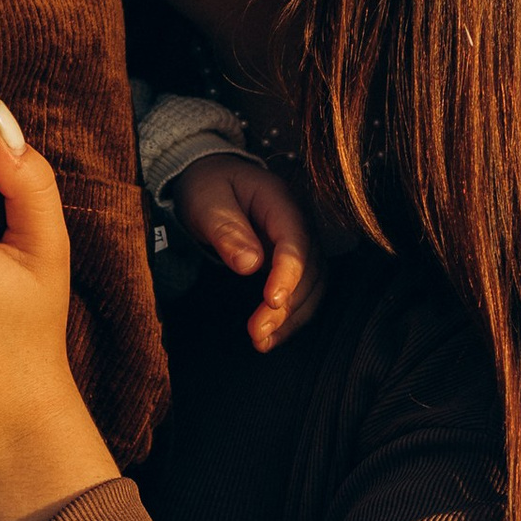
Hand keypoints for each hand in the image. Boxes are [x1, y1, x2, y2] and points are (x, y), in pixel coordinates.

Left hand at [170, 150, 323, 350]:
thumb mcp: (207, 201)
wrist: (212, 177)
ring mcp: (301, 244)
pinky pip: (304, 292)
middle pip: (309, 269)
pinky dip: (291, 317)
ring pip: (313, 287)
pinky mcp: (293, 263)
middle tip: (257, 334)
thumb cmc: (208, 186)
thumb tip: (250, 265)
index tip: (271, 301)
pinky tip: (271, 337)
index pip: (296, 241)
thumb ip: (227, 229)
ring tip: (262, 343)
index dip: (288, 274)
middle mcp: (300, 224)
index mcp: (281, 201)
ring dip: (292, 318)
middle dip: (288, 305)